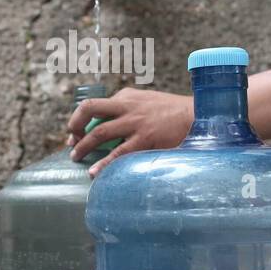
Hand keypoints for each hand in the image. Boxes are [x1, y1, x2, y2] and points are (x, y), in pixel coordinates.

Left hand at [65, 87, 193, 176]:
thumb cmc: (173, 113)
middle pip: (89, 109)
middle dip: (75, 126)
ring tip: (76, 157)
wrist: (198, 116)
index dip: (79, 119)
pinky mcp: (145, 138)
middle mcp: (128, 106)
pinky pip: (119, 152)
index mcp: (126, 97)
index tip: (75, 133)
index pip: (95, 105)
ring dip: (84, 146)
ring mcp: (135, 122)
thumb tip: (111, 126)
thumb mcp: (147, 102)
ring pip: (100, 132)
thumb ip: (129, 109)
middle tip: (72, 143)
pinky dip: (104, 163)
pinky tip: (94, 172)